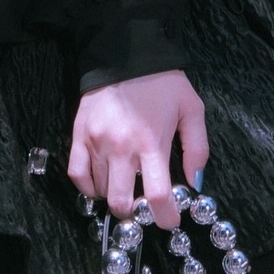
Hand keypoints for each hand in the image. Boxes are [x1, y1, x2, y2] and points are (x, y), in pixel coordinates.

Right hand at [68, 70, 207, 229]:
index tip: (169, 221)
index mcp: (151, 143)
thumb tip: (196, 183)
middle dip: (136, 213)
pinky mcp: (78, 136)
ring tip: (126, 185)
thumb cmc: (162, 82)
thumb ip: (197, 149)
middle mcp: (121, 148)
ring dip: (115, 196)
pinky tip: (102, 181)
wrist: (124, 53)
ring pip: (100, 191)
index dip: (165, 217)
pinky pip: (77, 175)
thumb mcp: (191, 109)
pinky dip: (88, 186)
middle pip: (122, 201)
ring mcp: (96, 143)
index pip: (157, 195)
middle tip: (144, 205)